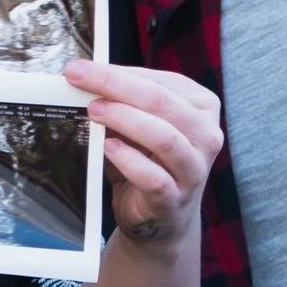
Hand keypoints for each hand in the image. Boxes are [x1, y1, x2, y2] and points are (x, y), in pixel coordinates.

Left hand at [65, 60, 222, 251]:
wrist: (160, 219)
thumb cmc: (148, 162)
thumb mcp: (139, 125)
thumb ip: (122, 101)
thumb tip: (85, 78)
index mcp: (201, 107)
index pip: (161, 81)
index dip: (119, 72)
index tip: (82, 68)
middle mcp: (206, 135)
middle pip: (162, 101)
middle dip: (115, 86)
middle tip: (79, 79)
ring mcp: (194, 169)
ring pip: (164, 137)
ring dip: (124, 119)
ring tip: (94, 111)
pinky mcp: (176, 199)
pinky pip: (154, 178)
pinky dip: (128, 160)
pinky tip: (108, 148)